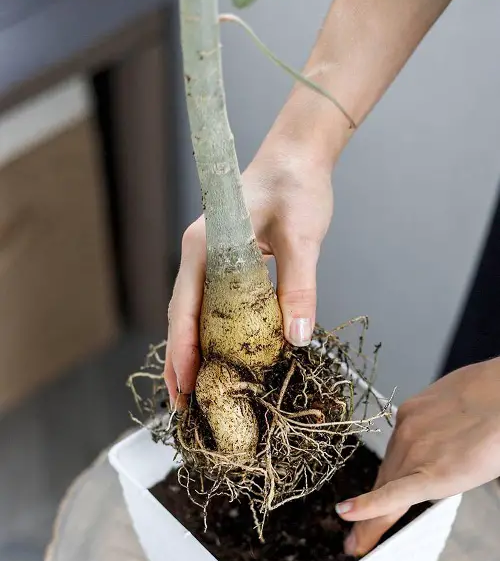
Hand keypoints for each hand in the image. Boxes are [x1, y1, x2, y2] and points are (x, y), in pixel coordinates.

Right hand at [164, 138, 333, 405]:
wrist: (299, 155)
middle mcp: (199, 256)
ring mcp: (209, 260)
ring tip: (194, 391)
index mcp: (204, 247)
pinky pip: (213, 306)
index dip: (182, 351)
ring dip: (193, 353)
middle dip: (180, 363)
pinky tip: (219, 358)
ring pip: (193, 315)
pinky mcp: (226, 264)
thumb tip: (298, 339)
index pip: (184, 308)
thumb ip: (298, 286)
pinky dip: (212, 335)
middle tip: (182, 405)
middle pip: (180, 317)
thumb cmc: (296, 186)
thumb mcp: (302, 237)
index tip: (183, 387)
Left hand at [336, 358, 499, 555]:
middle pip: (384, 479)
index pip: (389, 459)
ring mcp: (414, 451)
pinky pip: (394, 494)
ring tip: (358, 543)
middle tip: (353, 535)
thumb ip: (440, 430)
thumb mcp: (455, 408)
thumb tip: (444, 443)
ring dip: (370, 519)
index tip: (356, 501)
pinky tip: (349, 517)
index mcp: (411, 417)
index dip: (374, 483)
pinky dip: (369, 507)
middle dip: (367, 509)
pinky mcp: (429, 470)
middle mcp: (406, 434)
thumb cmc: (495, 398)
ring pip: (386, 490)